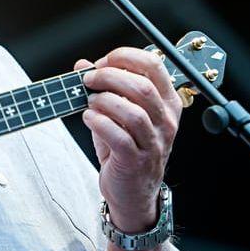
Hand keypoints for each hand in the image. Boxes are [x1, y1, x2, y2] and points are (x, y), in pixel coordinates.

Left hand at [75, 47, 183, 231]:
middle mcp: (165, 121)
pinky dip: (99, 123)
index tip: (104, 61)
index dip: (125, 57)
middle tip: (89, 79)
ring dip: (104, 101)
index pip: (155, 66)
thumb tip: (82, 65)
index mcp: (167, 103)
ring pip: (132, 112)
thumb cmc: (127, 150)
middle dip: (109, 77)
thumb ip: (103, 88)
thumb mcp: (118, 115)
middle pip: (142, 87)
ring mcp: (154, 143)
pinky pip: (119, 136)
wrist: (132, 193)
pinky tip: (89, 118)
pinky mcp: (136, 161)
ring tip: (89, 101)